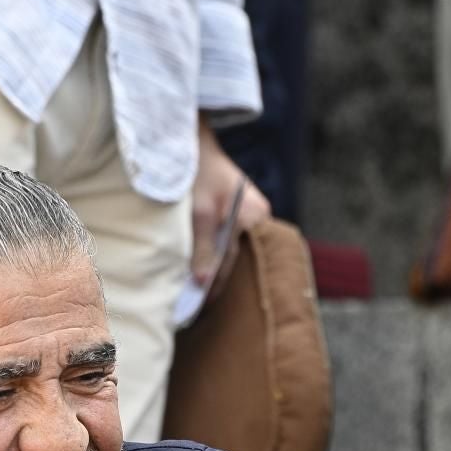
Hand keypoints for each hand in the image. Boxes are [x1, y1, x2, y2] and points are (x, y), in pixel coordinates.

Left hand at [191, 123, 271, 294]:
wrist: (192, 140)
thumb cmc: (196, 173)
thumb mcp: (198, 212)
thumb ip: (202, 248)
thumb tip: (203, 282)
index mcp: (254, 218)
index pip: (230, 263)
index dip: (211, 286)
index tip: (195, 308)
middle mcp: (258, 218)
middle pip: (234, 260)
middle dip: (214, 282)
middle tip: (194, 310)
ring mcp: (252, 214)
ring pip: (231, 251)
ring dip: (213, 270)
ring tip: (195, 296)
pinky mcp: (240, 212)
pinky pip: (228, 241)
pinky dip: (214, 255)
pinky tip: (200, 269)